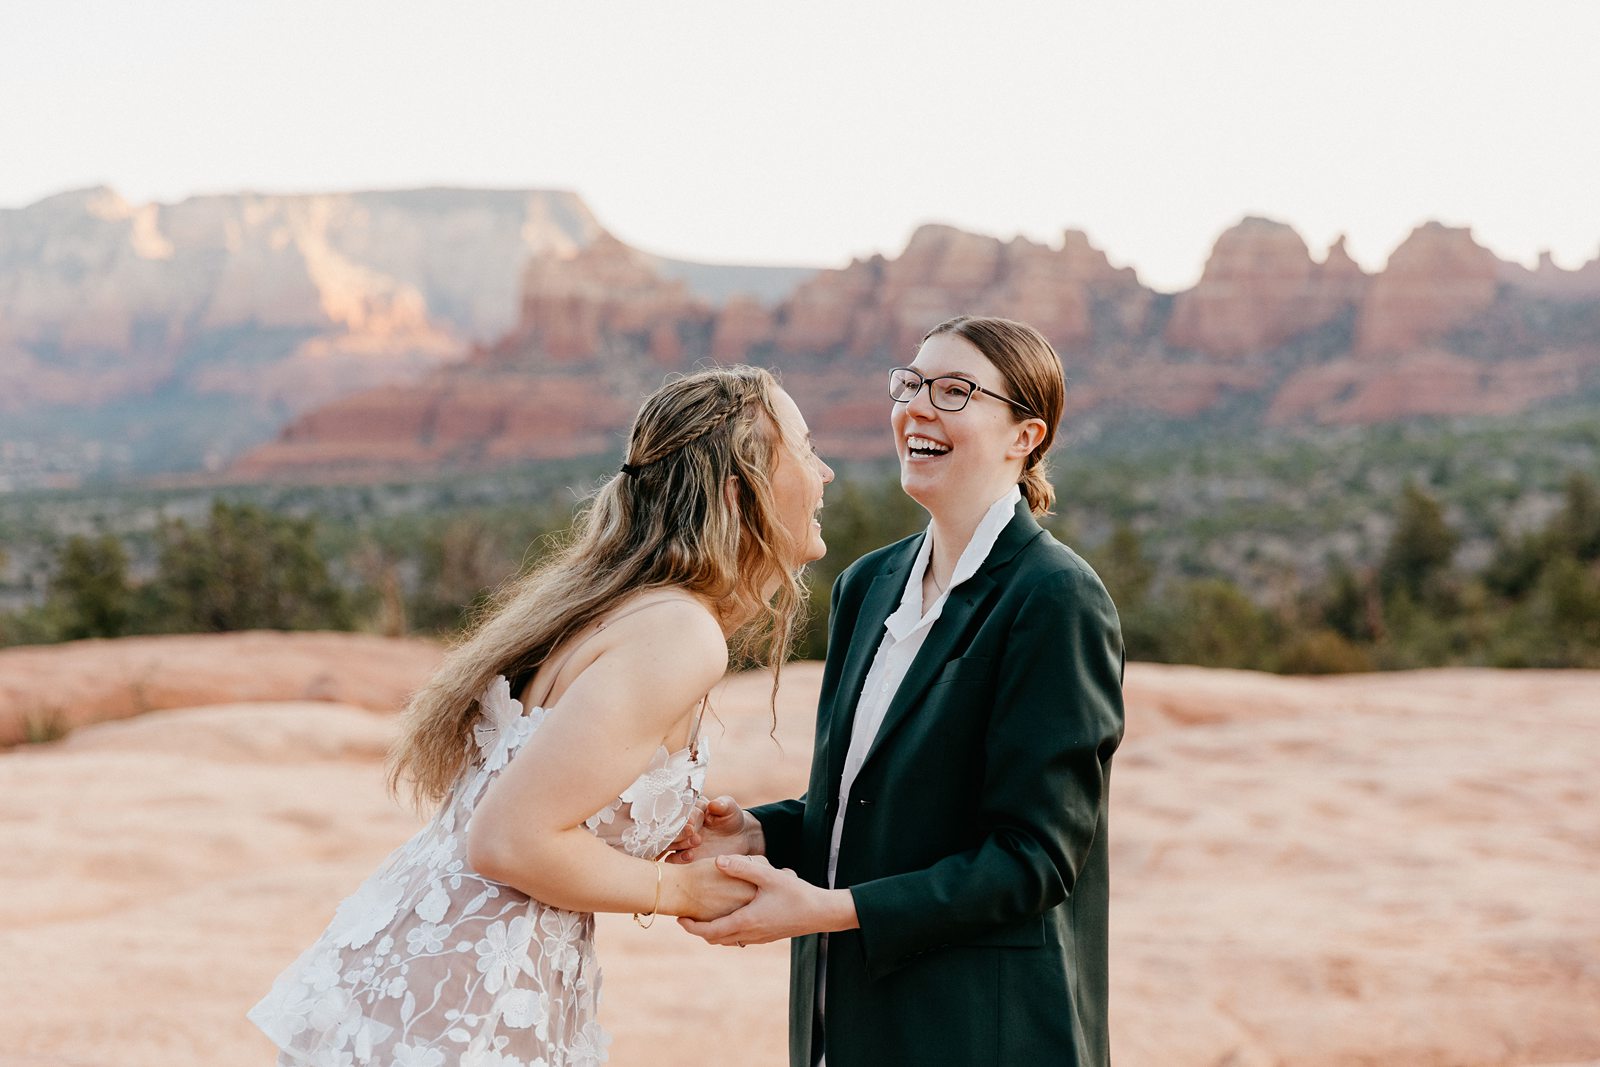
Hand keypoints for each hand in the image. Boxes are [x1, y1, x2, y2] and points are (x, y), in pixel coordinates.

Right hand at [666, 795, 762, 863]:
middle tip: (693, 832)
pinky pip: (671, 859)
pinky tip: (690, 856)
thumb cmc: (732, 819)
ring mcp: (681, 841)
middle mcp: (682, 825)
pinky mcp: (683, 856)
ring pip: (668, 843)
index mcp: (690, 809)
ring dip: (678, 844)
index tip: (692, 822)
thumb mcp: (730, 809)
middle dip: (680, 831)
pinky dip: (677, 859)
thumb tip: (713, 804)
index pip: (680, 811)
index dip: (685, 817)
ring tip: (696, 842)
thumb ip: (723, 804)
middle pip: (669, 828)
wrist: (739, 839)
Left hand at [677, 854, 857, 946]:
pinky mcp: (767, 936)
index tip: (679, 918)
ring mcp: (760, 937)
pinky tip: (730, 915)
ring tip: (704, 916)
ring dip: (713, 932)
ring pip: (728, 940)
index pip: (710, 932)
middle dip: (699, 930)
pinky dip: (728, 931)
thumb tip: (717, 861)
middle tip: (687, 917)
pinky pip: (740, 938)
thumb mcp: (770, 876)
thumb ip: (743, 868)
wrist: (823, 913)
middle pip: (716, 939)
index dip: (692, 927)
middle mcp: (750, 934)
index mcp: (747, 921)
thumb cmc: (797, 894)